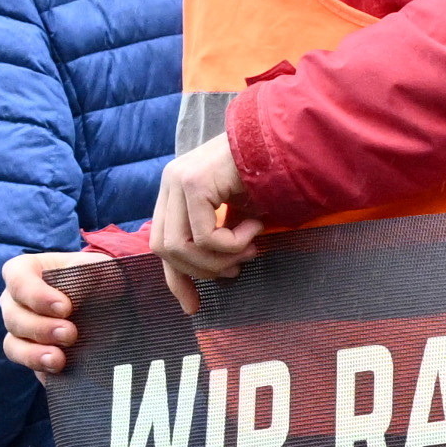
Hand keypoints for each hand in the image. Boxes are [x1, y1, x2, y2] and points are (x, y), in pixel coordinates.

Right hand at [0, 250, 102, 379]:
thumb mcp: (98, 268)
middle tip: (70, 334)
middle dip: (41, 328)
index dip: (36, 294)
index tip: (64, 307)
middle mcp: (15, 302)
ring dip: (34, 354)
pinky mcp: (31, 354)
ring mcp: (20, 331)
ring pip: (13, 344)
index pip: (16, 278)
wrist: (105, 302)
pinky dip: (40, 369)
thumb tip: (87, 277)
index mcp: (25, 272)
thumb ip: (92, 271)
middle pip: (13, 317)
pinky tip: (58, 372)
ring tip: (59, 359)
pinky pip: (27, 365)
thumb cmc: (94, 278)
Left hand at [150, 138, 266, 299]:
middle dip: (202, 270)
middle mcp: (170, 183)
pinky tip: (256, 226)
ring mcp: (178, 180)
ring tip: (250, 248)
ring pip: (182, 247)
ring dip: (221, 259)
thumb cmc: (266, 176)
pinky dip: (234, 243)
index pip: (162, 243)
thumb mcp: (235, 213)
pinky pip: (207, 236)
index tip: (193, 307)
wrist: (283, 139)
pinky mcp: (193, 183)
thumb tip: (216, 276)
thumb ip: (217, 237)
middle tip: (237, 269)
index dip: (176, 280)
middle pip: (165, 249)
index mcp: (175, 191)